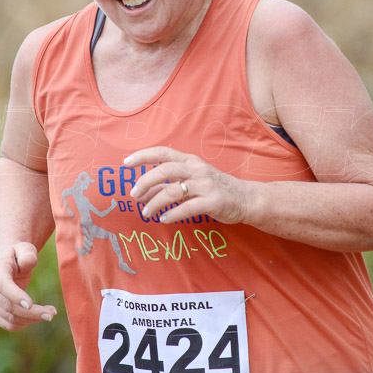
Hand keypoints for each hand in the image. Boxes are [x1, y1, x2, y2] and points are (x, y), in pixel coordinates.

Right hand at [0, 242, 56, 330]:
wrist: (9, 261)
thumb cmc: (19, 254)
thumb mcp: (25, 249)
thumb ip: (28, 254)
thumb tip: (27, 263)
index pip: (3, 286)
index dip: (16, 296)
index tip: (31, 304)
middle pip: (9, 306)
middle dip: (32, 312)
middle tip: (52, 313)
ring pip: (11, 318)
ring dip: (32, 319)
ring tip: (51, 313)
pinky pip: (9, 324)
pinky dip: (25, 324)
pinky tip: (38, 317)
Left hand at [124, 147, 251, 224]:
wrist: (246, 198)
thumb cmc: (215, 189)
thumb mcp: (192, 181)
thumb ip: (169, 185)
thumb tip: (142, 193)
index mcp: (190, 161)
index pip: (163, 153)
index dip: (143, 156)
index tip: (126, 162)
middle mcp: (197, 169)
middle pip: (165, 170)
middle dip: (145, 181)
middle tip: (133, 195)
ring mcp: (206, 185)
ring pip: (173, 191)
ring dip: (155, 203)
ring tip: (146, 213)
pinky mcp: (213, 201)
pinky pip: (188, 208)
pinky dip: (173, 214)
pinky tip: (164, 219)